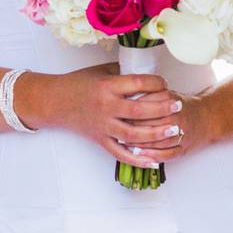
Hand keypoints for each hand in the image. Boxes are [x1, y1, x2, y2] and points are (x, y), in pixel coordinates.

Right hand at [51, 62, 180, 169]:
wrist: (55, 101)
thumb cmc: (78, 83)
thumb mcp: (101, 72)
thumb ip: (123, 74)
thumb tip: (147, 74)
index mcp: (107, 86)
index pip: (137, 83)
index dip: (155, 82)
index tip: (164, 82)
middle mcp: (106, 107)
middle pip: (140, 109)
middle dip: (162, 108)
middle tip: (177, 105)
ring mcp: (103, 126)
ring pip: (134, 134)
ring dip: (156, 133)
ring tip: (173, 129)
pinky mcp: (100, 139)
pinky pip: (120, 153)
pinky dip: (137, 159)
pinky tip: (154, 160)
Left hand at [115, 89, 212, 163]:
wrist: (206, 117)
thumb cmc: (181, 105)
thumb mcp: (167, 93)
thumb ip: (149, 94)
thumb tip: (127, 98)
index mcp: (171, 102)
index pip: (147, 107)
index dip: (130, 112)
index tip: (118, 112)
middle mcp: (178, 118)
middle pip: (150, 125)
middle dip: (132, 128)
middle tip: (118, 128)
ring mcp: (182, 135)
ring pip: (157, 142)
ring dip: (140, 144)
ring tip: (124, 143)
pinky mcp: (183, 149)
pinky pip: (166, 155)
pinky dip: (152, 156)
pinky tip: (140, 155)